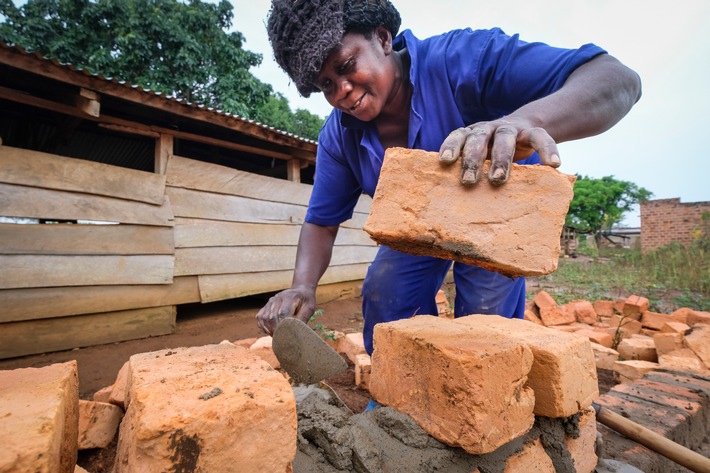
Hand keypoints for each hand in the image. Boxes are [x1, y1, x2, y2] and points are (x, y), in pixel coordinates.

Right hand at [255, 286, 316, 334]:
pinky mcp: (266, 305)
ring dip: (269, 329)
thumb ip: (303, 318)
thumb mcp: (309, 308)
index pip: (283, 313)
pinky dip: (262, 326)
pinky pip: (260, 317)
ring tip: (275, 336)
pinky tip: (269, 331)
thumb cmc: (306, 301)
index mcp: (290, 297)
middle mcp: (278, 298)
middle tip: (281, 339)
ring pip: (264, 317)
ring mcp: (270, 301)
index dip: (283, 326)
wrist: (300, 291)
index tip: (286, 335)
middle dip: (276, 330)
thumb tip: (297, 332)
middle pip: (272, 316)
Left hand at [438, 118, 560, 185]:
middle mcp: (489, 129)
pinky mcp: (531, 131)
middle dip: (473, 158)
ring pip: (505, 138)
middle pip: (479, 138)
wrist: (523, 129)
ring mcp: (510, 128)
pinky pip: (540, 137)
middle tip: (468, 181)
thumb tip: (451, 204)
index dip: (451, 146)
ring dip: (501, 158)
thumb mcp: (480, 158)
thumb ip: (468, 170)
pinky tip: (554, 164)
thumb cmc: (493, 154)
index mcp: (472, 134)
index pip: (458, 136)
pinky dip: (548, 149)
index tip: (445, 161)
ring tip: (498, 179)